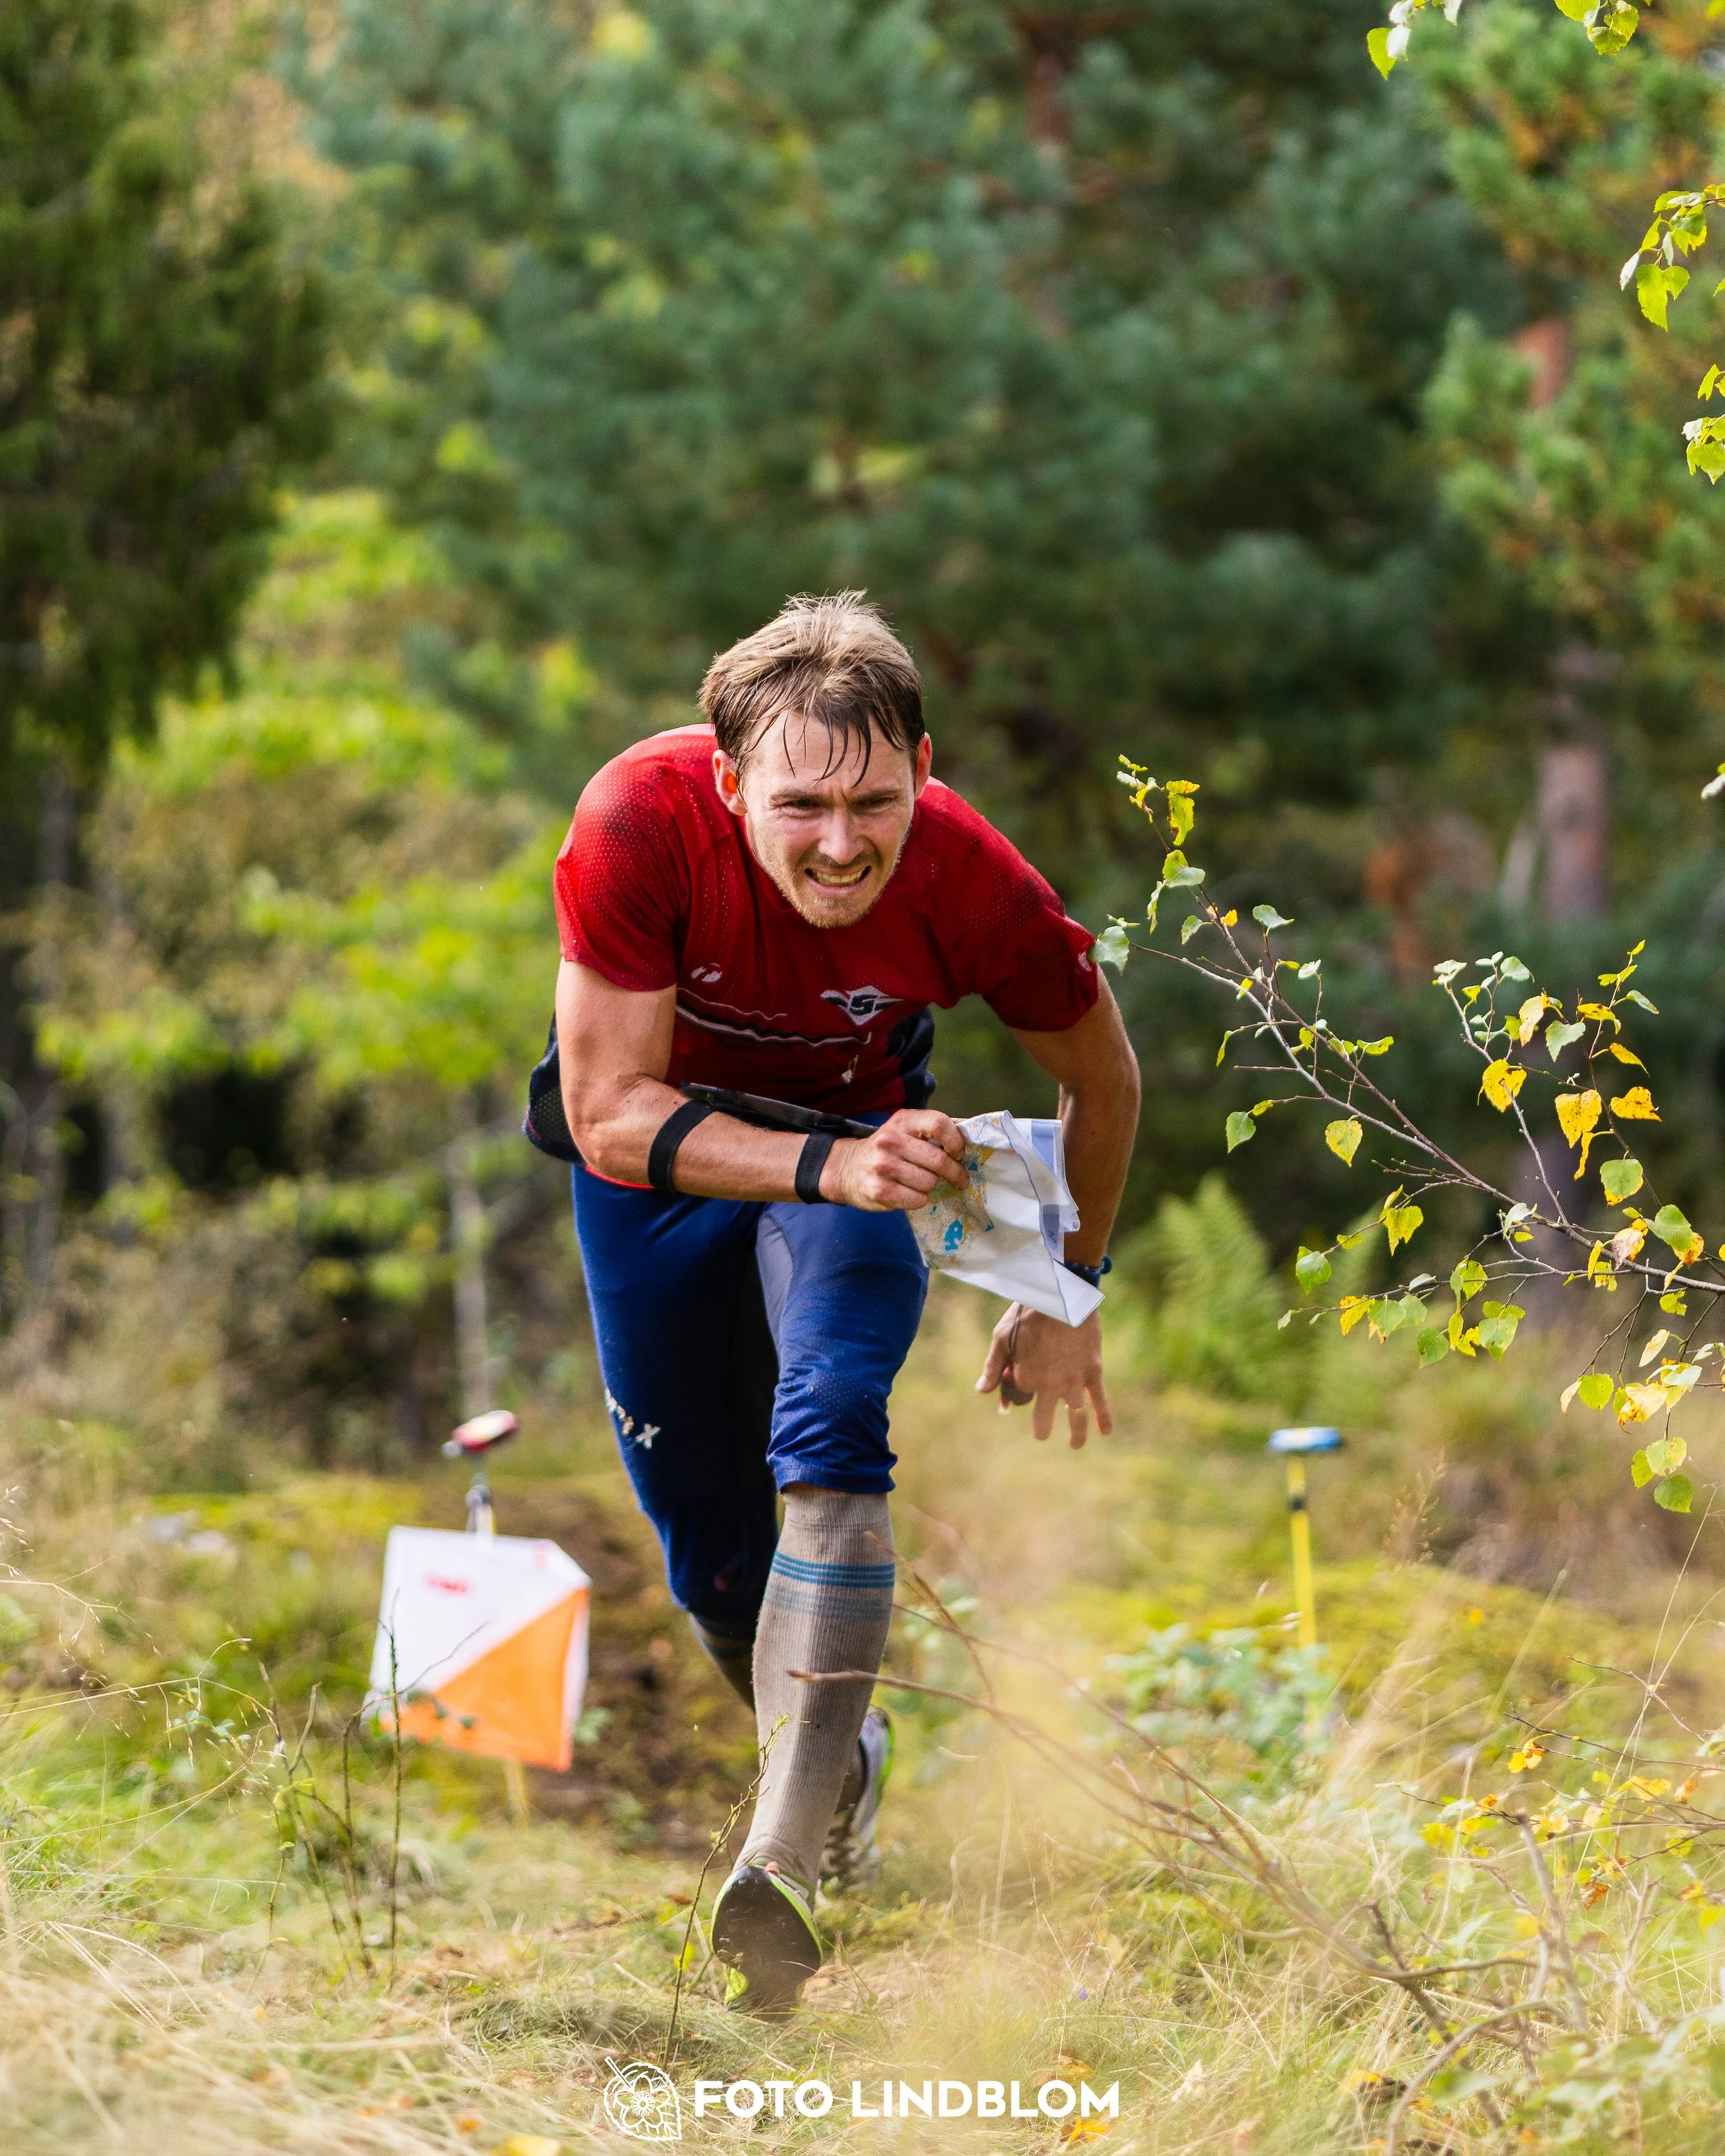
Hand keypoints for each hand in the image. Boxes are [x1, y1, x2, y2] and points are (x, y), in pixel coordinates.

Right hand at [821, 1109, 967, 1210]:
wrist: (847, 1168)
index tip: (958, 1153)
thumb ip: (930, 1131)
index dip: (956, 1141)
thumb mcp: (903, 1129)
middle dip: (954, 1172)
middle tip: (958, 1178)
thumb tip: (966, 1143)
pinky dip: (920, 1199)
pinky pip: (917, 1200)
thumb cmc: (886, 1149)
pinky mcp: (879, 1190)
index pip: (939, 1124)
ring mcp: (883, 1166)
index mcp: (902, 1122)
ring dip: (932, 1186)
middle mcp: (890, 1141)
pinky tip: (910, 1192)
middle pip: (939, 1159)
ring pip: (930, 1182)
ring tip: (923, 1182)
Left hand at [975, 1304, 1110, 1447]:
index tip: (1018, 1384)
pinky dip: (1104, 1417)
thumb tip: (982, 1392)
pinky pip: (1100, 1400)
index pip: (1019, 1399)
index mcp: (1024, 1378)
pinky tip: (1106, 1432)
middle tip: (1041, 1432)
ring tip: (1075, 1445)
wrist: (1062, 1294)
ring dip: (1076, 1435)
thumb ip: (993, 1367)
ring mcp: (1073, 1381)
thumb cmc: (1028, 1312)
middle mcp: (1049, 1386)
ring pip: (1075, 1418)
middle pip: (1043, 1419)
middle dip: (1041, 1428)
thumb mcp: (1002, 1336)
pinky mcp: (1093, 1372)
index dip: (1018, 1393)